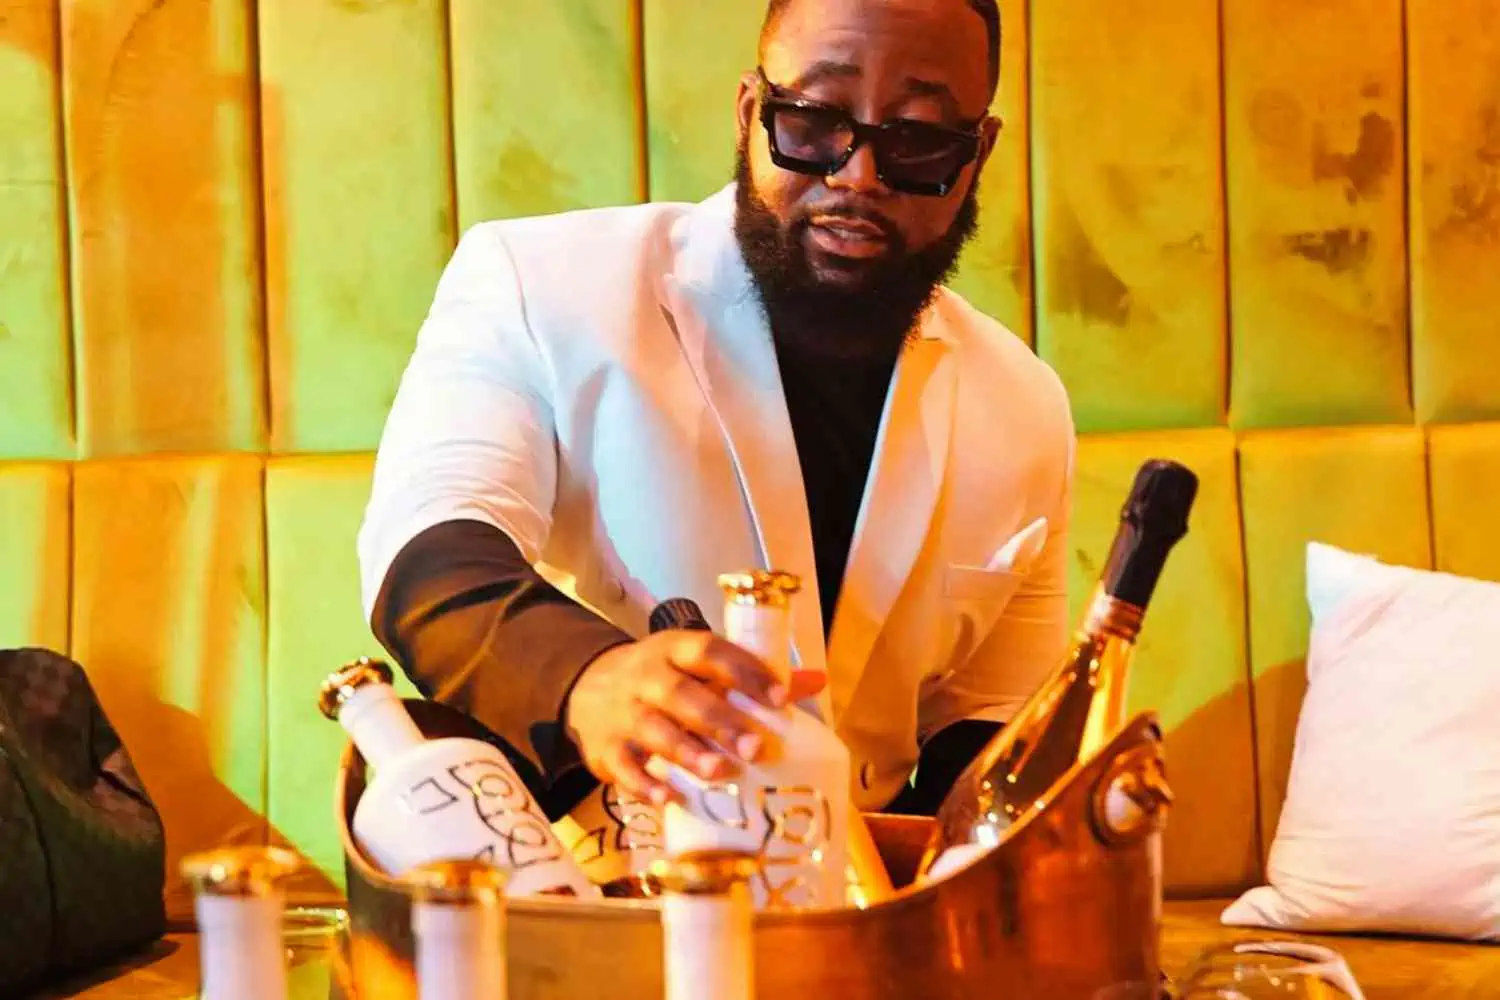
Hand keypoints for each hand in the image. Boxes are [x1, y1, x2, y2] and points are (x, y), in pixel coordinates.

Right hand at [562, 630, 826, 805]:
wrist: (588, 687)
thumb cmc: (664, 678)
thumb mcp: (697, 664)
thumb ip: (752, 674)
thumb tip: (816, 680)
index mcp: (674, 649)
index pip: (710, 652)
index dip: (744, 672)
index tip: (779, 698)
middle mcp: (646, 676)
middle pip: (682, 695)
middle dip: (719, 720)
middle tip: (756, 748)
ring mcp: (622, 713)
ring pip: (653, 730)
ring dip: (687, 752)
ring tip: (719, 772)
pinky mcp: (604, 748)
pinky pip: (623, 766)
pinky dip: (645, 784)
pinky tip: (670, 797)